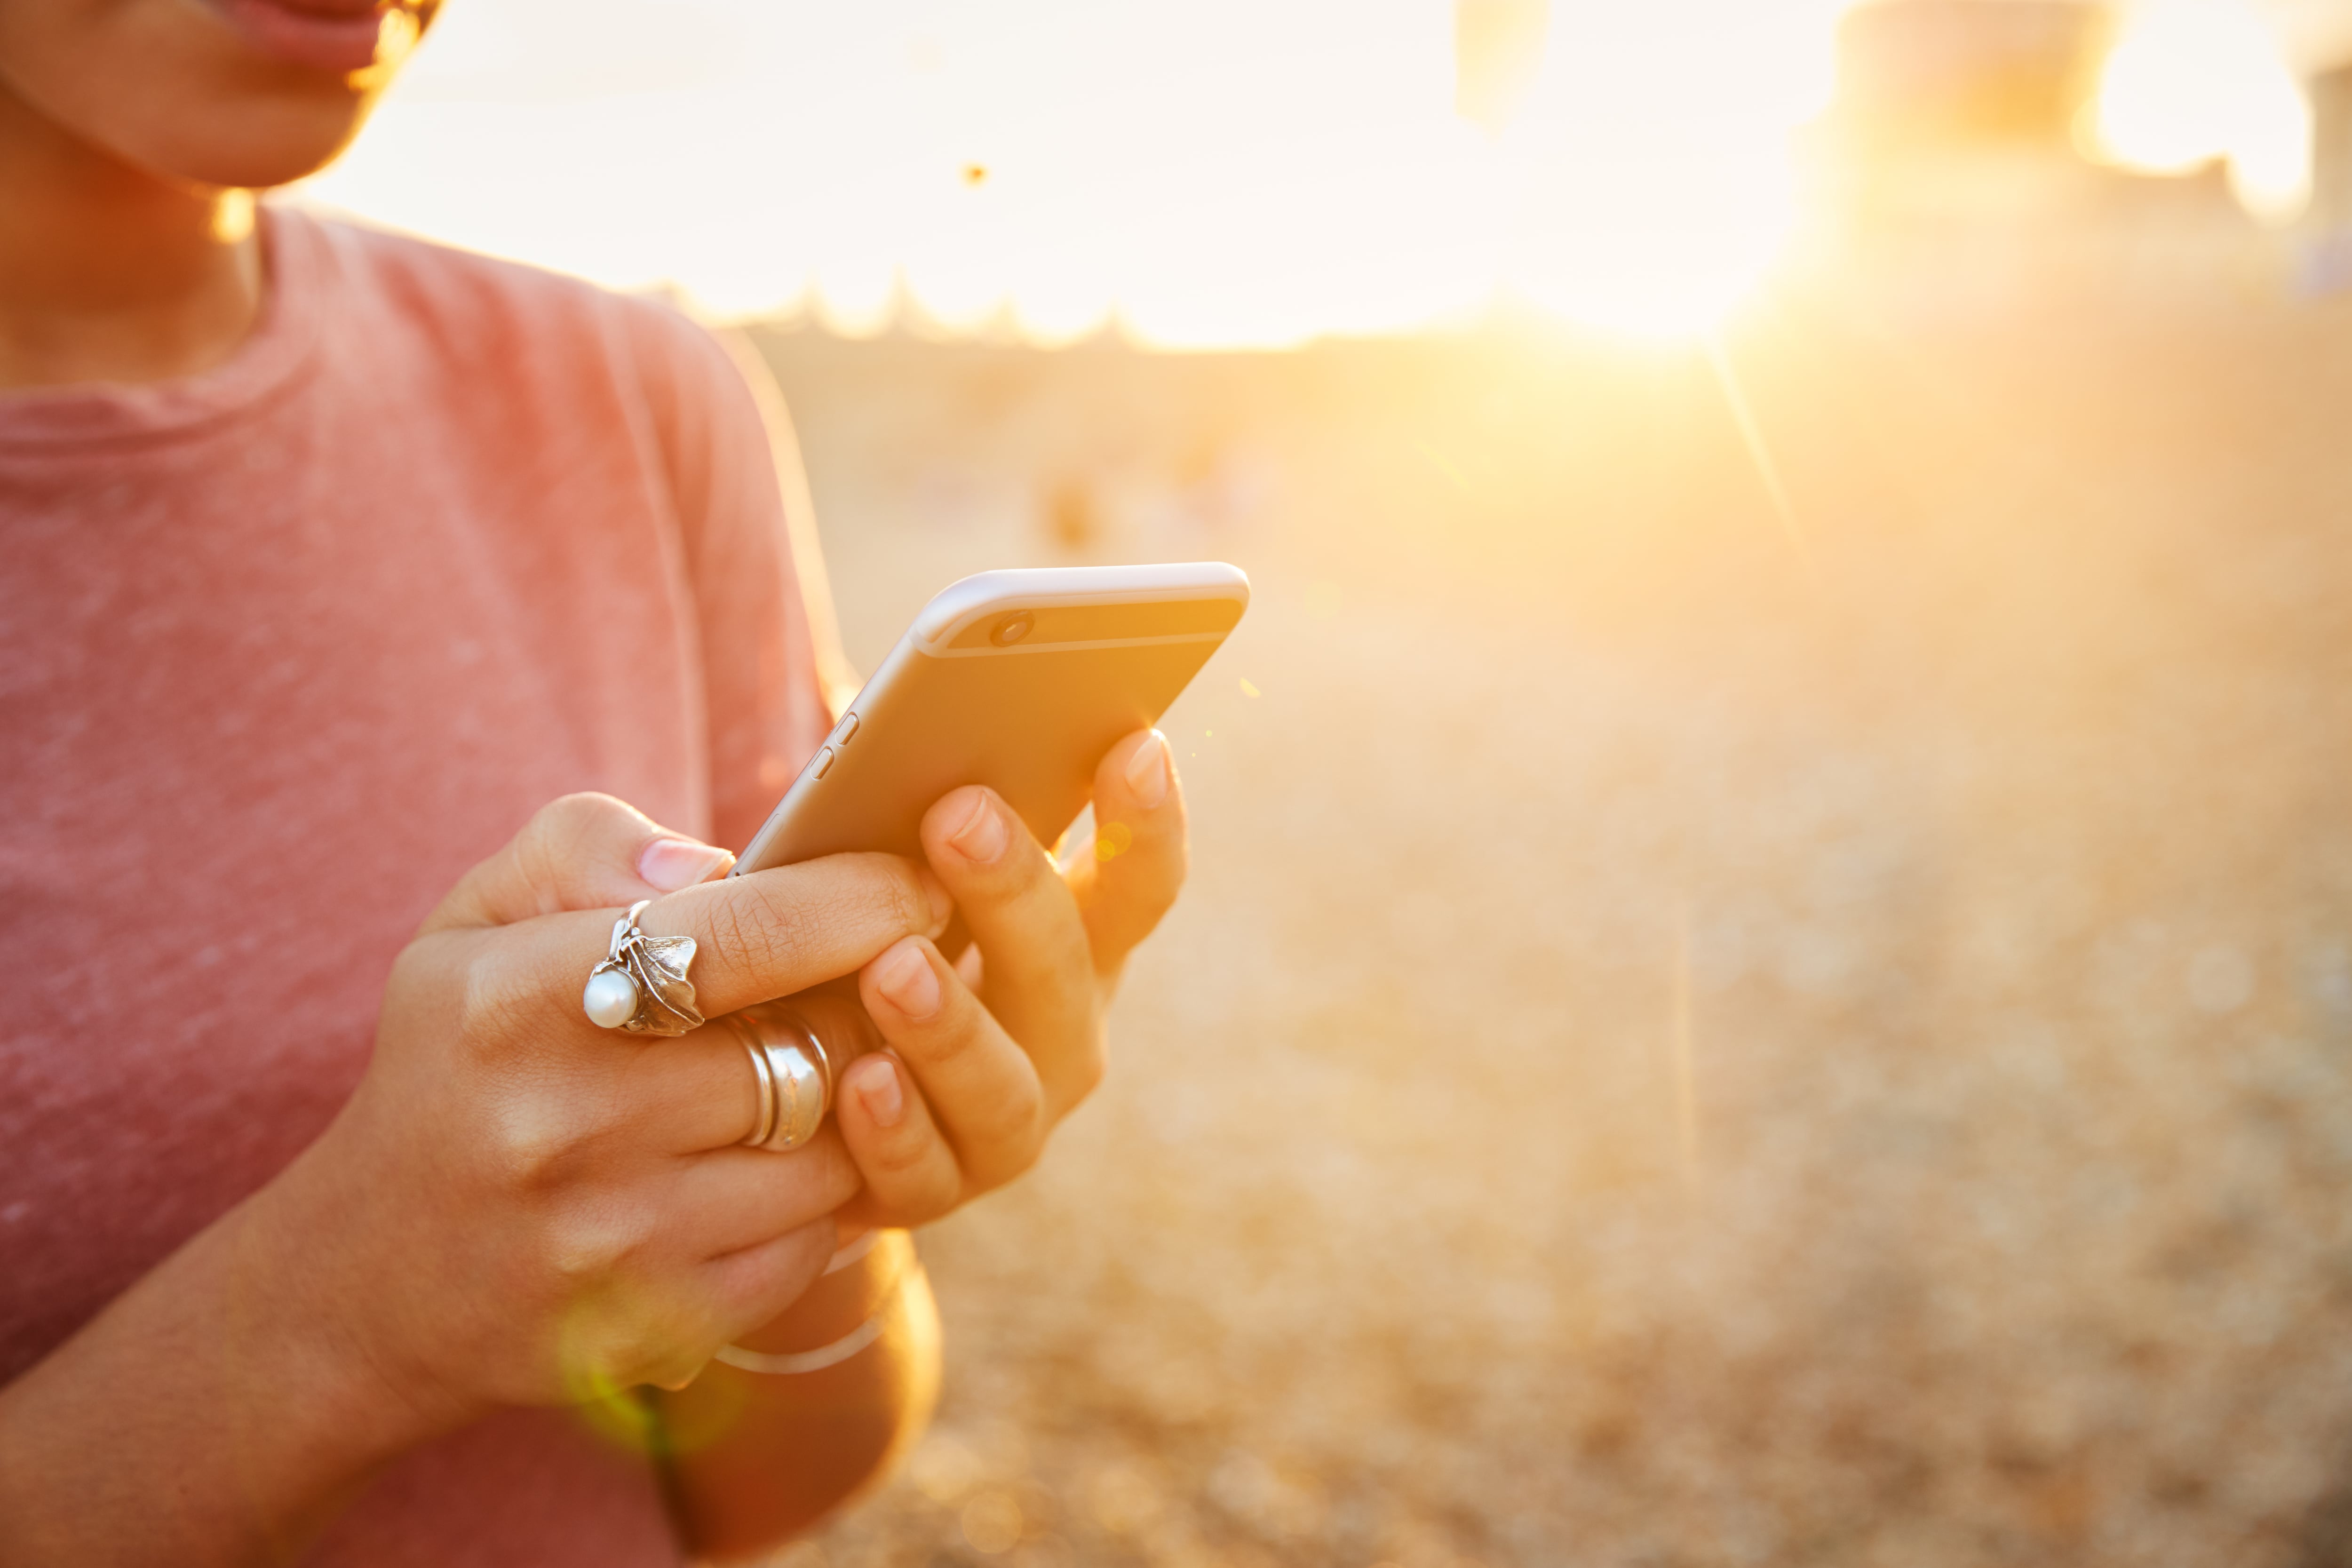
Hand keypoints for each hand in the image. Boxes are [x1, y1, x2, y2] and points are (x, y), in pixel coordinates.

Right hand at [245, 793, 950, 1429]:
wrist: (374, 1277)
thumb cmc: (457, 1061)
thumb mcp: (475, 921)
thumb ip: (586, 846)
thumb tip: (718, 861)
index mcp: (514, 1001)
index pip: (746, 934)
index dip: (860, 902)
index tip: (917, 884)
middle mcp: (560, 1126)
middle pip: (809, 1042)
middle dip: (867, 1003)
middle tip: (880, 981)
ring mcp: (611, 1240)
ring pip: (827, 1150)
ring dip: (847, 1104)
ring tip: (813, 1070)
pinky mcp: (657, 1326)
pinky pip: (808, 1242)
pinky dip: (811, 1199)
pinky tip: (767, 1167)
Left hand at [822, 728, 1187, 1229]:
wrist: (803, 1097)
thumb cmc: (854, 940)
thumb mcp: (886, 868)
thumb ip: (911, 809)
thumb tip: (911, 728)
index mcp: (1075, 941)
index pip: (1140, 881)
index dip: (1147, 819)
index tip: (1133, 744)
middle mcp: (1064, 1032)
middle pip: (1070, 967)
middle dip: (1018, 890)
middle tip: (958, 813)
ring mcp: (1010, 1119)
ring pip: (1007, 1085)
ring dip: (954, 1024)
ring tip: (894, 967)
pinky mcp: (933, 1189)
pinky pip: (924, 1171)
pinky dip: (896, 1128)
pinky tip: (858, 1080)